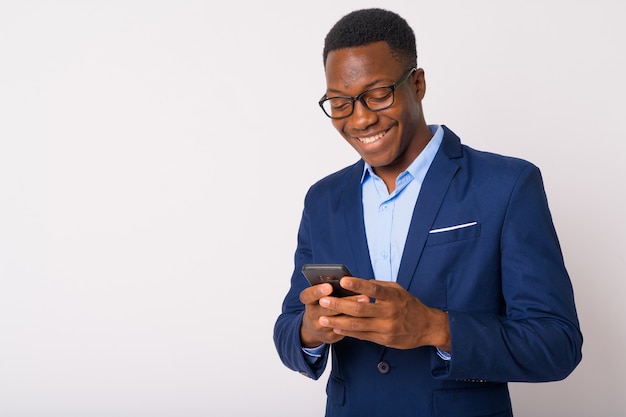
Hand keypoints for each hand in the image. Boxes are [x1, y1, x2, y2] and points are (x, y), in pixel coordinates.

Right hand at [299, 281, 367, 347]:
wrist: (315, 328)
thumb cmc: (322, 304)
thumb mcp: (321, 295)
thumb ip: (329, 287)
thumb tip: (345, 278)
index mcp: (308, 301)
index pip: (307, 295)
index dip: (317, 291)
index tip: (329, 286)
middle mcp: (311, 315)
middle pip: (327, 309)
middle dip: (346, 301)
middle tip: (363, 294)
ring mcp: (320, 328)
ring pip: (338, 321)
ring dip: (355, 312)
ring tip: (368, 302)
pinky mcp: (329, 337)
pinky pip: (344, 331)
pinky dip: (356, 322)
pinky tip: (368, 316)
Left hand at [317, 277, 450, 350]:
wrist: (427, 327)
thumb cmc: (409, 305)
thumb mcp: (398, 290)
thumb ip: (379, 286)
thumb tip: (359, 283)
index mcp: (393, 297)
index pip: (374, 289)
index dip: (358, 285)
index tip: (343, 281)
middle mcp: (389, 312)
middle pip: (360, 309)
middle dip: (339, 305)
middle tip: (323, 300)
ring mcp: (386, 327)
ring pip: (358, 325)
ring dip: (338, 321)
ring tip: (323, 317)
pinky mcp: (384, 339)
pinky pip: (362, 336)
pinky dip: (347, 332)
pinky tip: (335, 328)